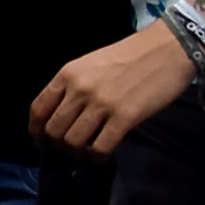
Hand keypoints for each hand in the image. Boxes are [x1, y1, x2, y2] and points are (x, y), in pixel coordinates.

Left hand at [30, 24, 199, 159]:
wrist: (168, 48)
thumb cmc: (131, 55)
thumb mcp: (91, 64)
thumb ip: (74, 87)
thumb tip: (63, 116)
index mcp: (67, 74)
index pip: (38, 109)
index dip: (36, 131)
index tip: (43, 142)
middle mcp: (79, 89)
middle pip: (53, 131)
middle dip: (58, 147)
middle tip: (70, 151)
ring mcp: (101, 103)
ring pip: (73, 142)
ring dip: (77, 154)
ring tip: (87, 153)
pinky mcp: (124, 117)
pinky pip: (99, 147)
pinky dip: (97, 157)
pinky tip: (102, 155)